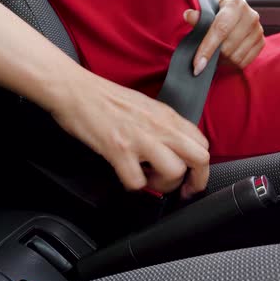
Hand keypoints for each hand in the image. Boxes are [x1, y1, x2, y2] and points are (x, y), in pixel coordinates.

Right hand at [51, 72, 209, 198]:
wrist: (76, 90)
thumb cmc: (107, 99)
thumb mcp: (148, 107)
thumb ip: (165, 127)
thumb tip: (177, 149)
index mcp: (169, 117)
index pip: (203, 145)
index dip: (201, 167)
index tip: (191, 177)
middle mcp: (160, 127)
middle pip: (200, 159)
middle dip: (194, 180)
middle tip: (181, 190)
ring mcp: (141, 139)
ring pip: (174, 172)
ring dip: (163, 185)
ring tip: (149, 180)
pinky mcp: (119, 150)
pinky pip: (137, 182)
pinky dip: (134, 186)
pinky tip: (127, 176)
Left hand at [184, 0, 264, 74]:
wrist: (233, 9)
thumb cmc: (217, 11)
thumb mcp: (206, 10)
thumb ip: (198, 16)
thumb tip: (189, 16)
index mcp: (236, 6)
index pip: (220, 30)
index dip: (207, 49)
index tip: (197, 66)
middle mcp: (251, 17)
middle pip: (228, 48)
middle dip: (214, 56)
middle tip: (206, 55)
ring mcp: (258, 30)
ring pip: (236, 57)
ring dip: (223, 61)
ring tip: (217, 55)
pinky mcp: (261, 42)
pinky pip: (244, 62)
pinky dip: (232, 63)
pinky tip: (226, 57)